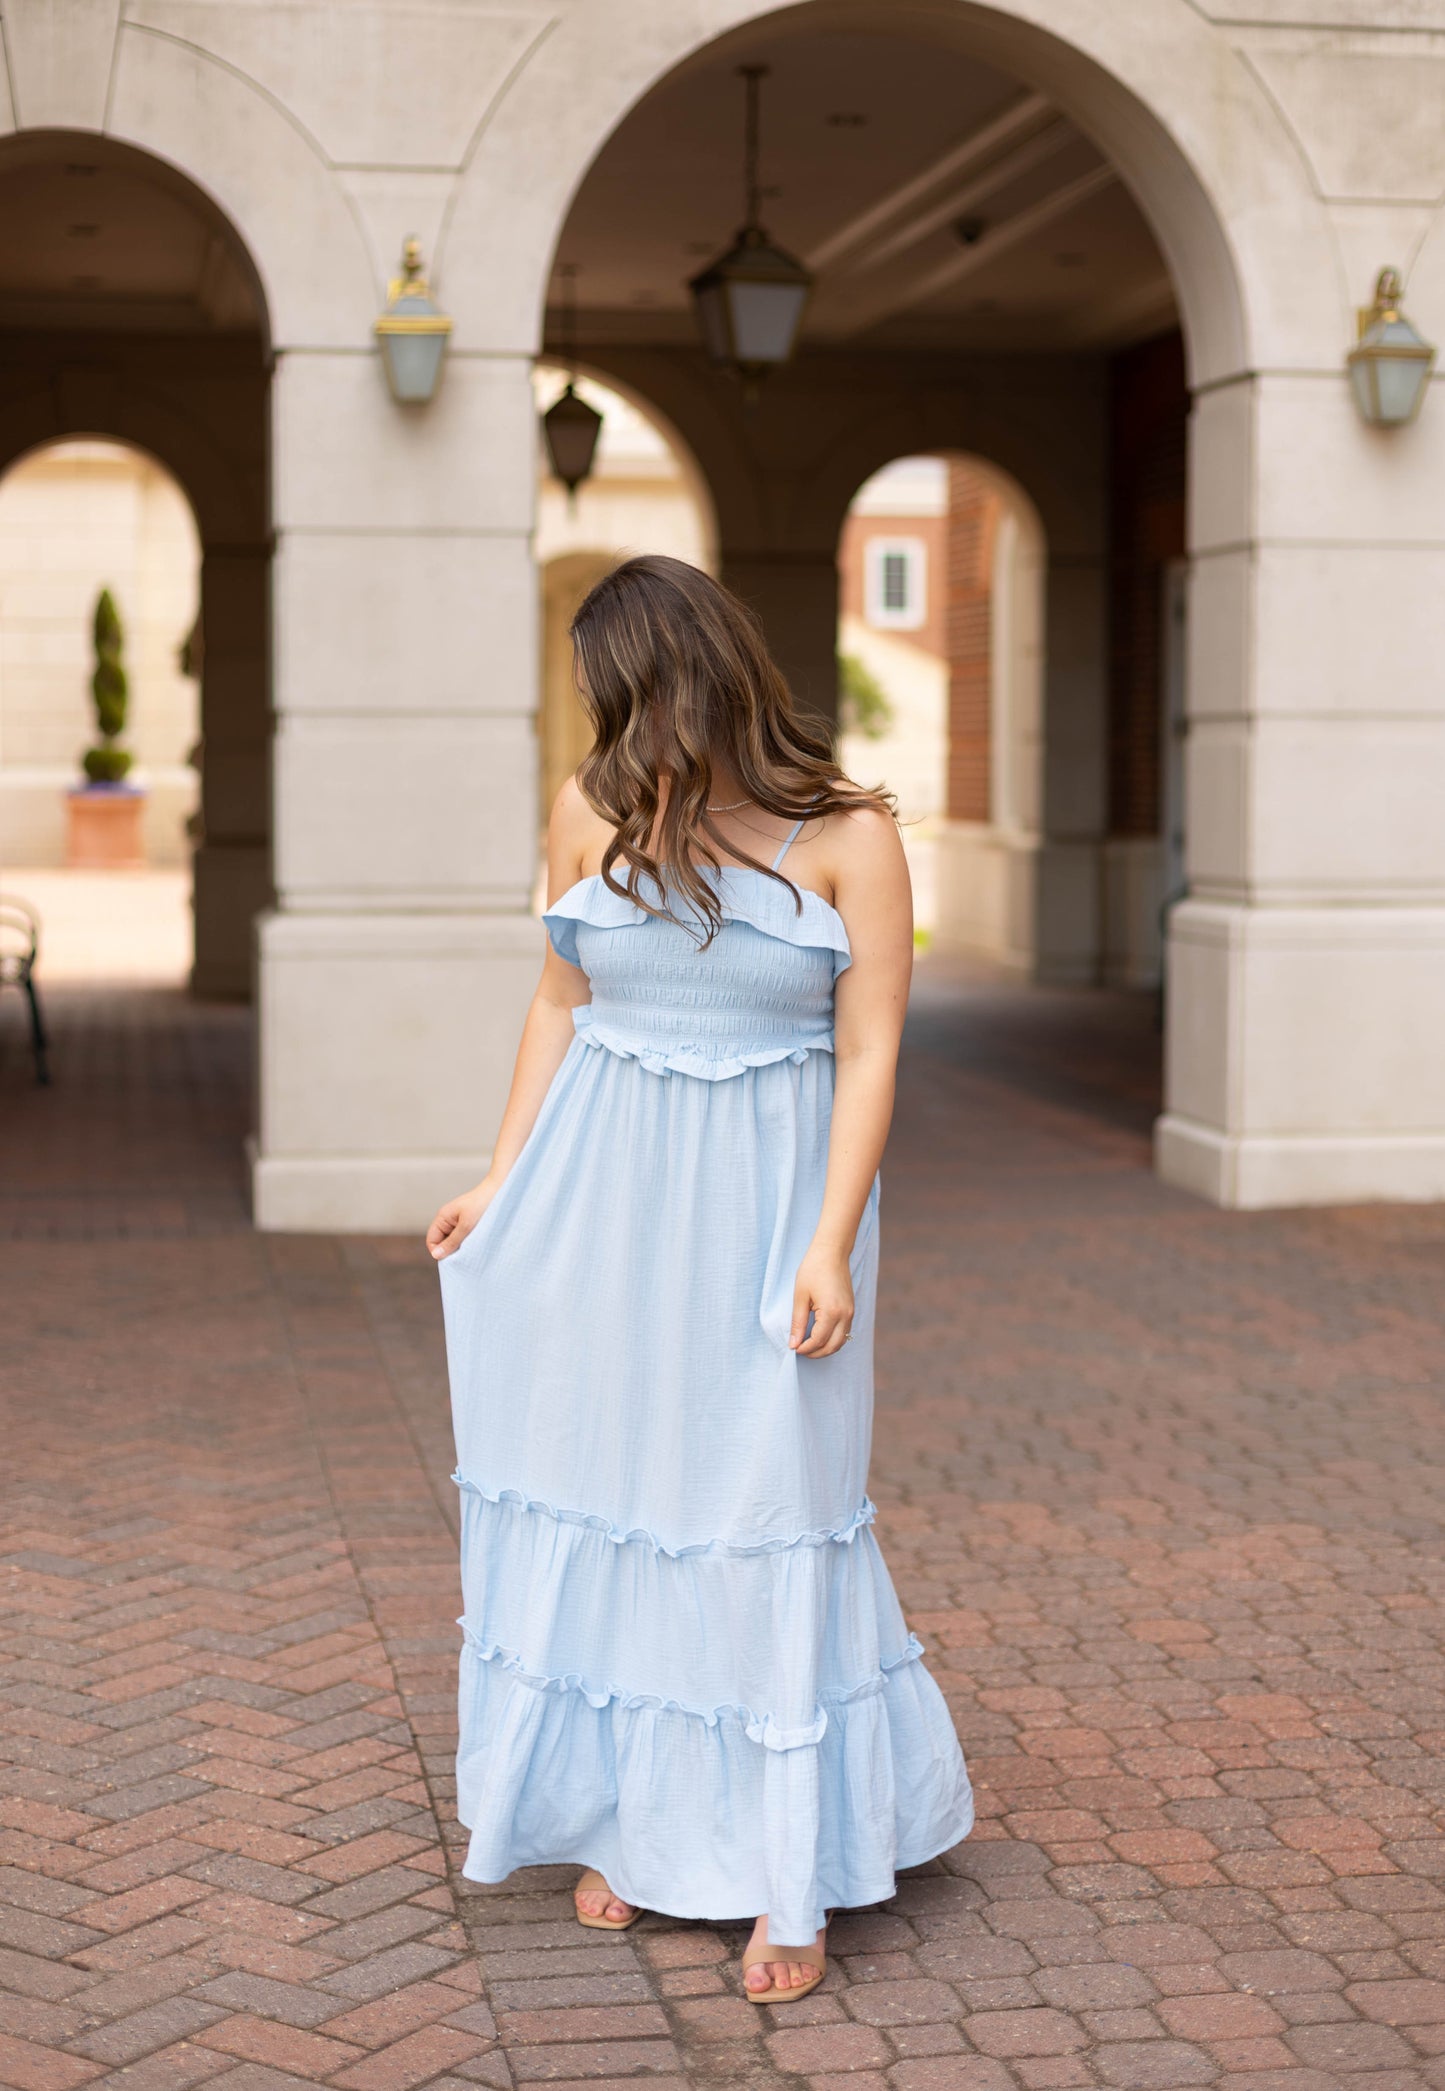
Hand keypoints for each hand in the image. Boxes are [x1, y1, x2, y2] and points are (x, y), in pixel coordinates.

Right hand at [426, 1177, 498, 1261]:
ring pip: (454, 1241)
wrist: (501, 1190)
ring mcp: (459, 1222)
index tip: (453, 1259)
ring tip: (473, 1247)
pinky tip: (478, 1243)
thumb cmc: (482, 1204)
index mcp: (442, 1217)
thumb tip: (436, 1255)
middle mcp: (448, 1220)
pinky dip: (469, 1242)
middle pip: (442, 1242)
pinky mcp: (469, 1224)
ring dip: (462, 1247)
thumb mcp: (466, 1226)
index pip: (432, 1240)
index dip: (439, 1251)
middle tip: (465, 1255)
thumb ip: (451, 1242)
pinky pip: (464, 1237)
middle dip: (451, 1250)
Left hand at [789, 1241, 854, 1356]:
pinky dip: (833, 1339)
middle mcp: (845, 1315)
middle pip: (832, 1346)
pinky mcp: (851, 1309)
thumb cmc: (813, 1269)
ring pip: (840, 1342)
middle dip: (816, 1353)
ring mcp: (851, 1313)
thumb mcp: (800, 1296)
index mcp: (831, 1312)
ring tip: (808, 1346)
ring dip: (825, 1348)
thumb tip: (793, 1344)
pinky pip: (844, 1332)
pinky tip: (819, 1336)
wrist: (831, 1252)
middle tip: (800, 1350)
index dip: (805, 1348)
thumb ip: (797, 1322)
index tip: (793, 1348)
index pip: (818, 1341)